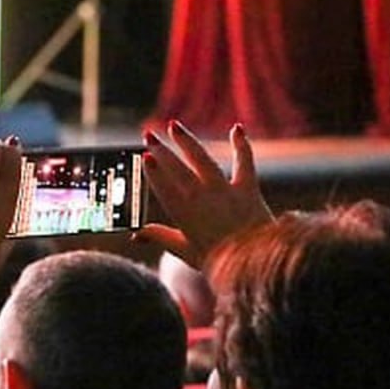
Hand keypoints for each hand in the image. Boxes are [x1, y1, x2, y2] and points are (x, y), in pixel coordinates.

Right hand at [134, 121, 271, 268]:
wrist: (253, 262)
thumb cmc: (217, 261)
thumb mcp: (184, 251)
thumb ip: (160, 237)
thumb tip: (136, 235)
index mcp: (184, 215)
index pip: (164, 188)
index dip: (153, 171)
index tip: (144, 157)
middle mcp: (202, 198)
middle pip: (178, 169)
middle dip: (161, 150)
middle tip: (148, 135)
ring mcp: (224, 190)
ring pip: (202, 159)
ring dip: (186, 141)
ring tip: (173, 126)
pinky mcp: (247, 188)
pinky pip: (245, 161)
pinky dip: (241, 144)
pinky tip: (237, 129)